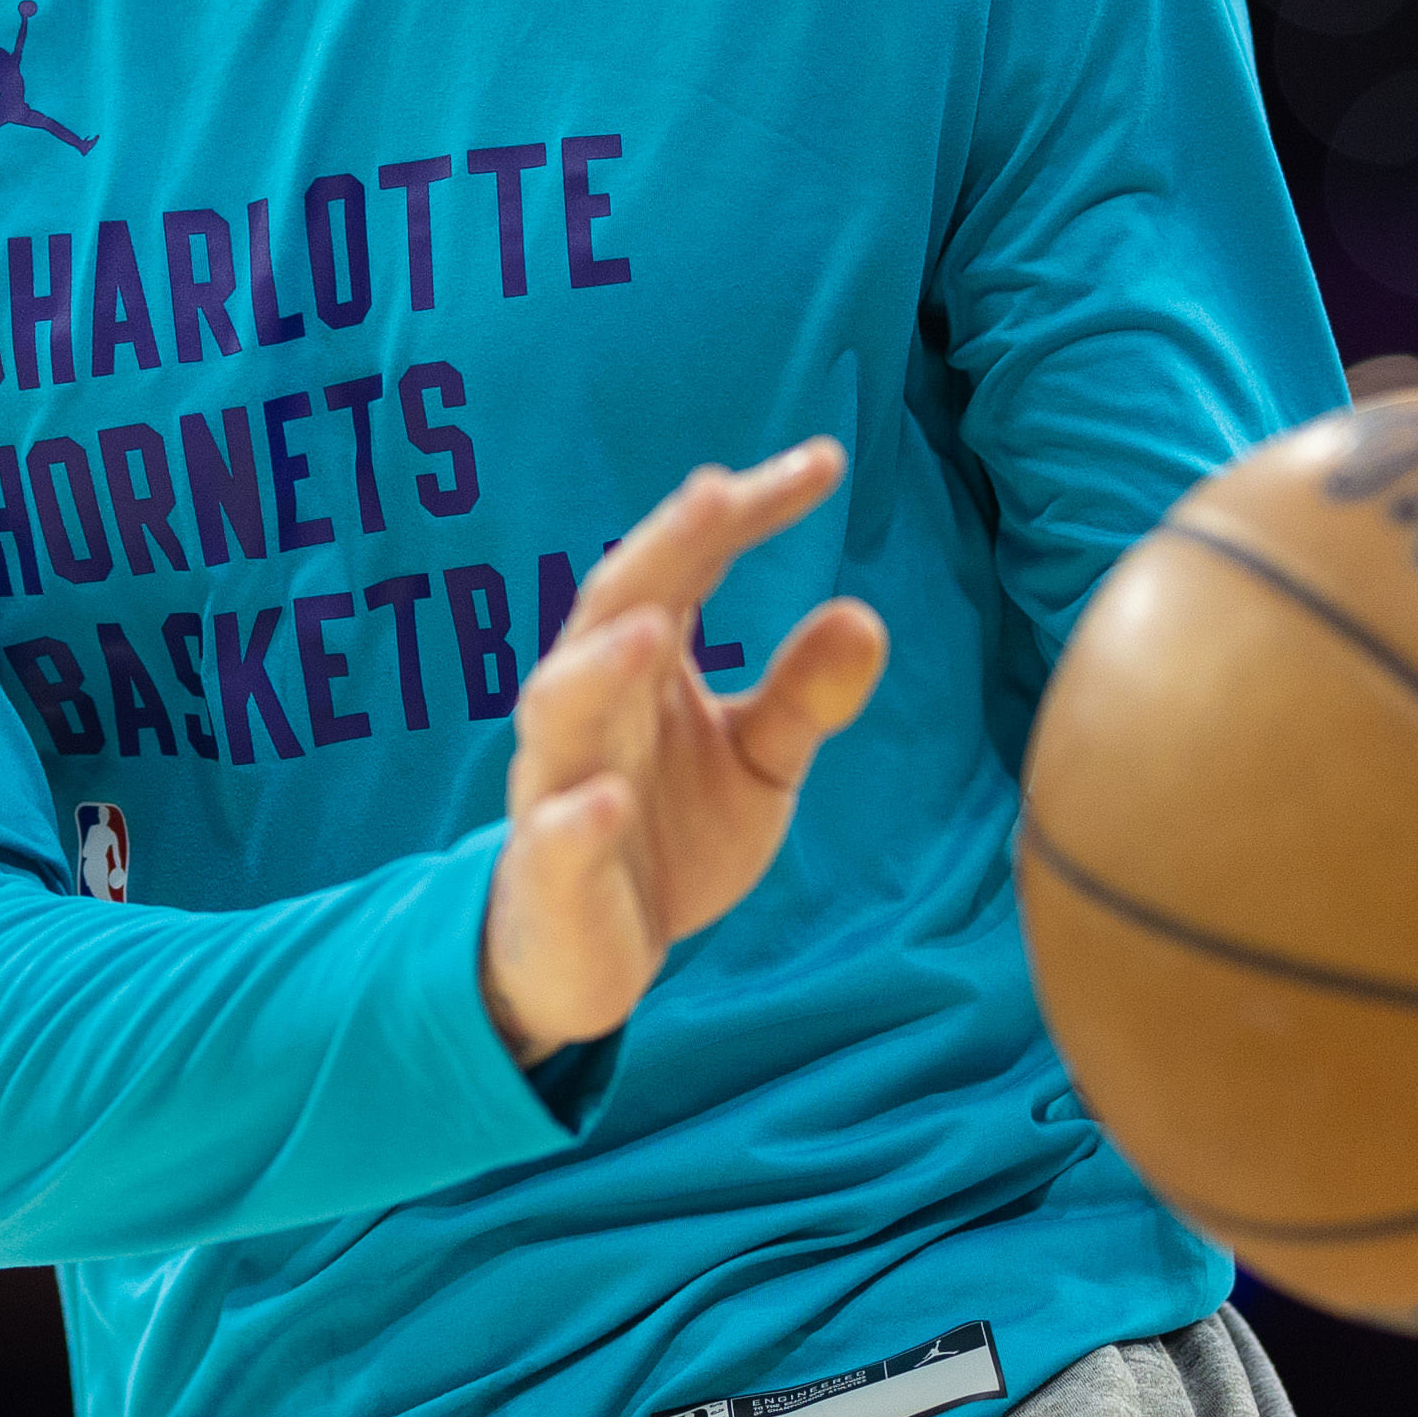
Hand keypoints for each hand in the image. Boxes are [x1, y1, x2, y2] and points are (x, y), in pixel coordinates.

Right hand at [480, 440, 890, 1061]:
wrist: (586, 954)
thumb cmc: (670, 832)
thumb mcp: (756, 762)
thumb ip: (802, 696)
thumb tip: (868, 615)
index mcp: (642, 662)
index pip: (688, 563)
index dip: (746, 511)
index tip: (824, 462)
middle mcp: (590, 703)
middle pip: (616, 604)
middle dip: (663, 548)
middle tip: (719, 491)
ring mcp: (559, 782)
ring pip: (560, 705)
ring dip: (599, 666)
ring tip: (653, 631)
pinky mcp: (550, 870)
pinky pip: (554, 836)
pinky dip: (574, 816)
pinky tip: (607, 800)